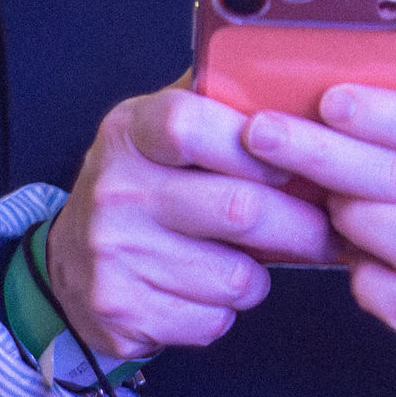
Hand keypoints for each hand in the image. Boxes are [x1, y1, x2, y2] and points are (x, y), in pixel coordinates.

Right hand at [47, 87, 332, 358]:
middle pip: (241, 210)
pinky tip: (203, 290)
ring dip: (258, 276)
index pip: (193, 124)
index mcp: (130, 132)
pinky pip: (214, 319)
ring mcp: (114, 255)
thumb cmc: (142, 189)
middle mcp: (115, 191)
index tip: (291, 166)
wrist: (70, 264)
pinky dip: (225, 311)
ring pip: (237, 277)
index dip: (258, 147)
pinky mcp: (123, 312)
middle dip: (301, 227)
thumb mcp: (160, 129)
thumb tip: (301, 77)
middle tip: (325, 231)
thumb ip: (220, 102)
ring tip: (243, 260)